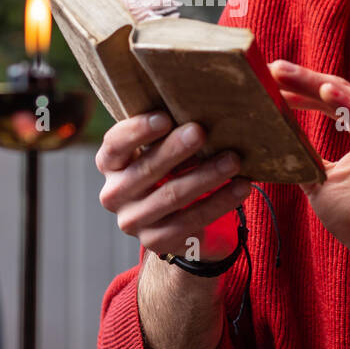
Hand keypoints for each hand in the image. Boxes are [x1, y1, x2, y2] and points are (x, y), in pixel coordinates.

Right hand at [95, 111, 248, 262]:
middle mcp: (114, 193)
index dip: (137, 131)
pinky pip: (190, 221)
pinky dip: (219, 202)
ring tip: (233, 160)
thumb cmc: (167, 167)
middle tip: (201, 132)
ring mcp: (132, 221)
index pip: (116, 144)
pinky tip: (240, 187)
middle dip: (176, 150)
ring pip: (172, 197)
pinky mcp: (155, 241)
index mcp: (109, 163)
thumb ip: (167, 131)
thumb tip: (200, 107)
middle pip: (146, 169)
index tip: (164, 117)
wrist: (171, 217)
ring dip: (206, 176)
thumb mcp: (158, 147)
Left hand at [268, 59, 349, 289]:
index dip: (301, 86)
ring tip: (284, 74)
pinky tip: (324, 92)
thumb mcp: (322, 185)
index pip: (334, 98)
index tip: (268, 76)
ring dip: (316, 86)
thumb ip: (304, 160)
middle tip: (270, 66)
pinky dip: (347, 107)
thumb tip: (269, 147)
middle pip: (340, 92)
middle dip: (303, 79)